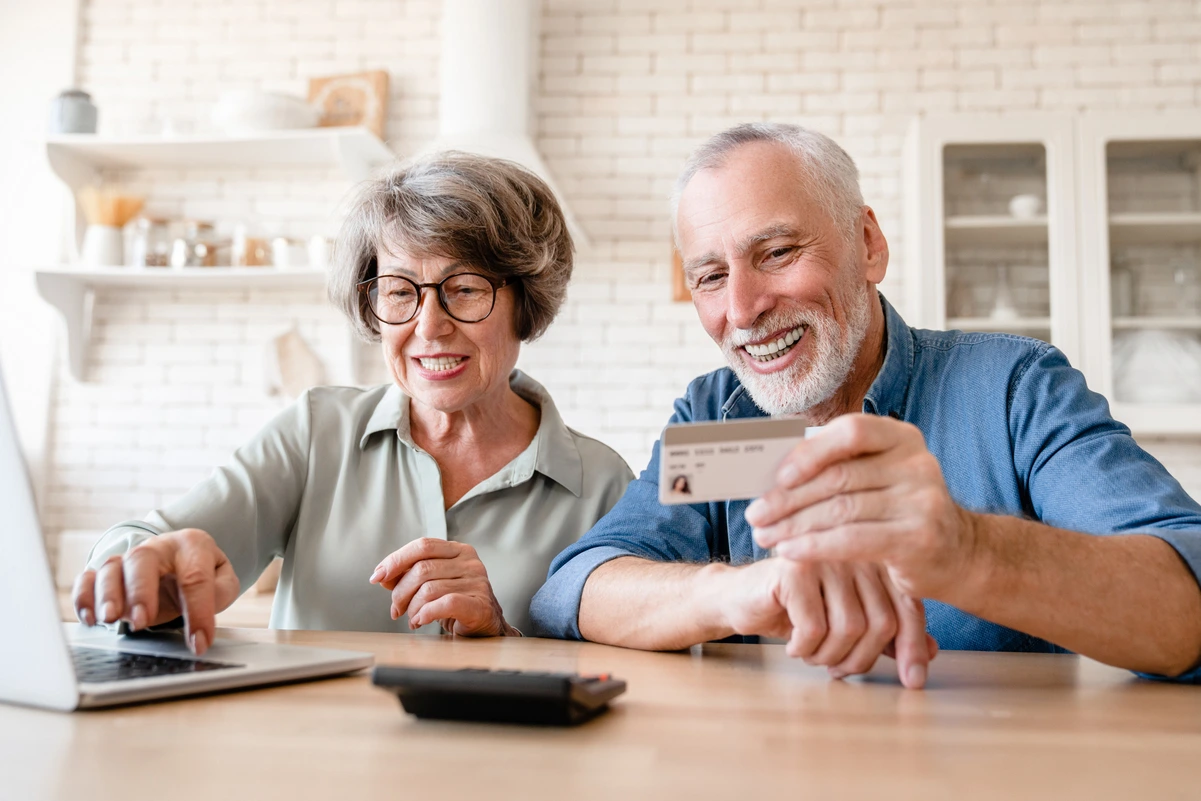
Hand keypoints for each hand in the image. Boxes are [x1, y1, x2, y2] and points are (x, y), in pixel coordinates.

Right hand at [71, 529, 239, 655]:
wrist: (181, 558)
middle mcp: (157, 547)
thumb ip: (219, 595)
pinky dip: (84, 596)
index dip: (198, 611)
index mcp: (192, 545)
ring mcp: (129, 558)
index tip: (199, 642)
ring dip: (107, 595)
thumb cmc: (202, 572)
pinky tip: (90, 618)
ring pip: (111, 568)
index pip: (195, 578)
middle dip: (140, 592)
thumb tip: (202, 623)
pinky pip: (88, 579)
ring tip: (110, 619)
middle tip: (140, 621)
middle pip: (142, 561)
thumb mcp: (222, 581)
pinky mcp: (108, 573)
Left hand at [369, 538, 514, 636]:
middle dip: (400, 592)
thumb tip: (382, 576)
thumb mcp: (431, 584)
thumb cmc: (456, 602)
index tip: (376, 577)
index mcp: (458, 550)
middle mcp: (470, 562)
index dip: (396, 560)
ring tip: (412, 618)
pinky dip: (426, 614)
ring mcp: (477, 582)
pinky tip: (421, 621)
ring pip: (429, 589)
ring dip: (412, 608)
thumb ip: (407, 576)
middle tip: (396, 609)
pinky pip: (445, 604)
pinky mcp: (480, 604)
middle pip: (422, 569)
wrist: (484, 626)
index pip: (422, 545)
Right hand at [713, 557, 936, 687]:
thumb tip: (931, 653)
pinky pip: (814, 627)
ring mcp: (823, 556)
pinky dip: (805, 648)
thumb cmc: (796, 609)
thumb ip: (887, 632)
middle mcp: (853, 551)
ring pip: (849, 627)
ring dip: (829, 656)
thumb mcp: (847, 623)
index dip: (912, 647)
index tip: (912, 681)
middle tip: (837, 669)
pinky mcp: (792, 569)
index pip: (906, 607)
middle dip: (861, 660)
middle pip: (880, 622)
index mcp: (874, 559)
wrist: (740, 598)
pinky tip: (793, 644)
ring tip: (812, 655)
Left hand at [746, 414, 976, 600]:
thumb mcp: (879, 479)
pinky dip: (813, 546)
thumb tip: (772, 469)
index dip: (810, 452)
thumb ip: (839, 467)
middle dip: (787, 498)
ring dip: (793, 525)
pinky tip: (789, 551)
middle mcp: (917, 463)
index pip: (850, 431)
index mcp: (902, 437)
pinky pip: (852, 540)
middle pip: (838, 476)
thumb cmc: (900, 512)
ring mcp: (922, 501)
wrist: (961, 554)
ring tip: (765, 536)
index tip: (778, 475)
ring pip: (840, 510)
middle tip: (754, 515)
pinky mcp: (918, 539)